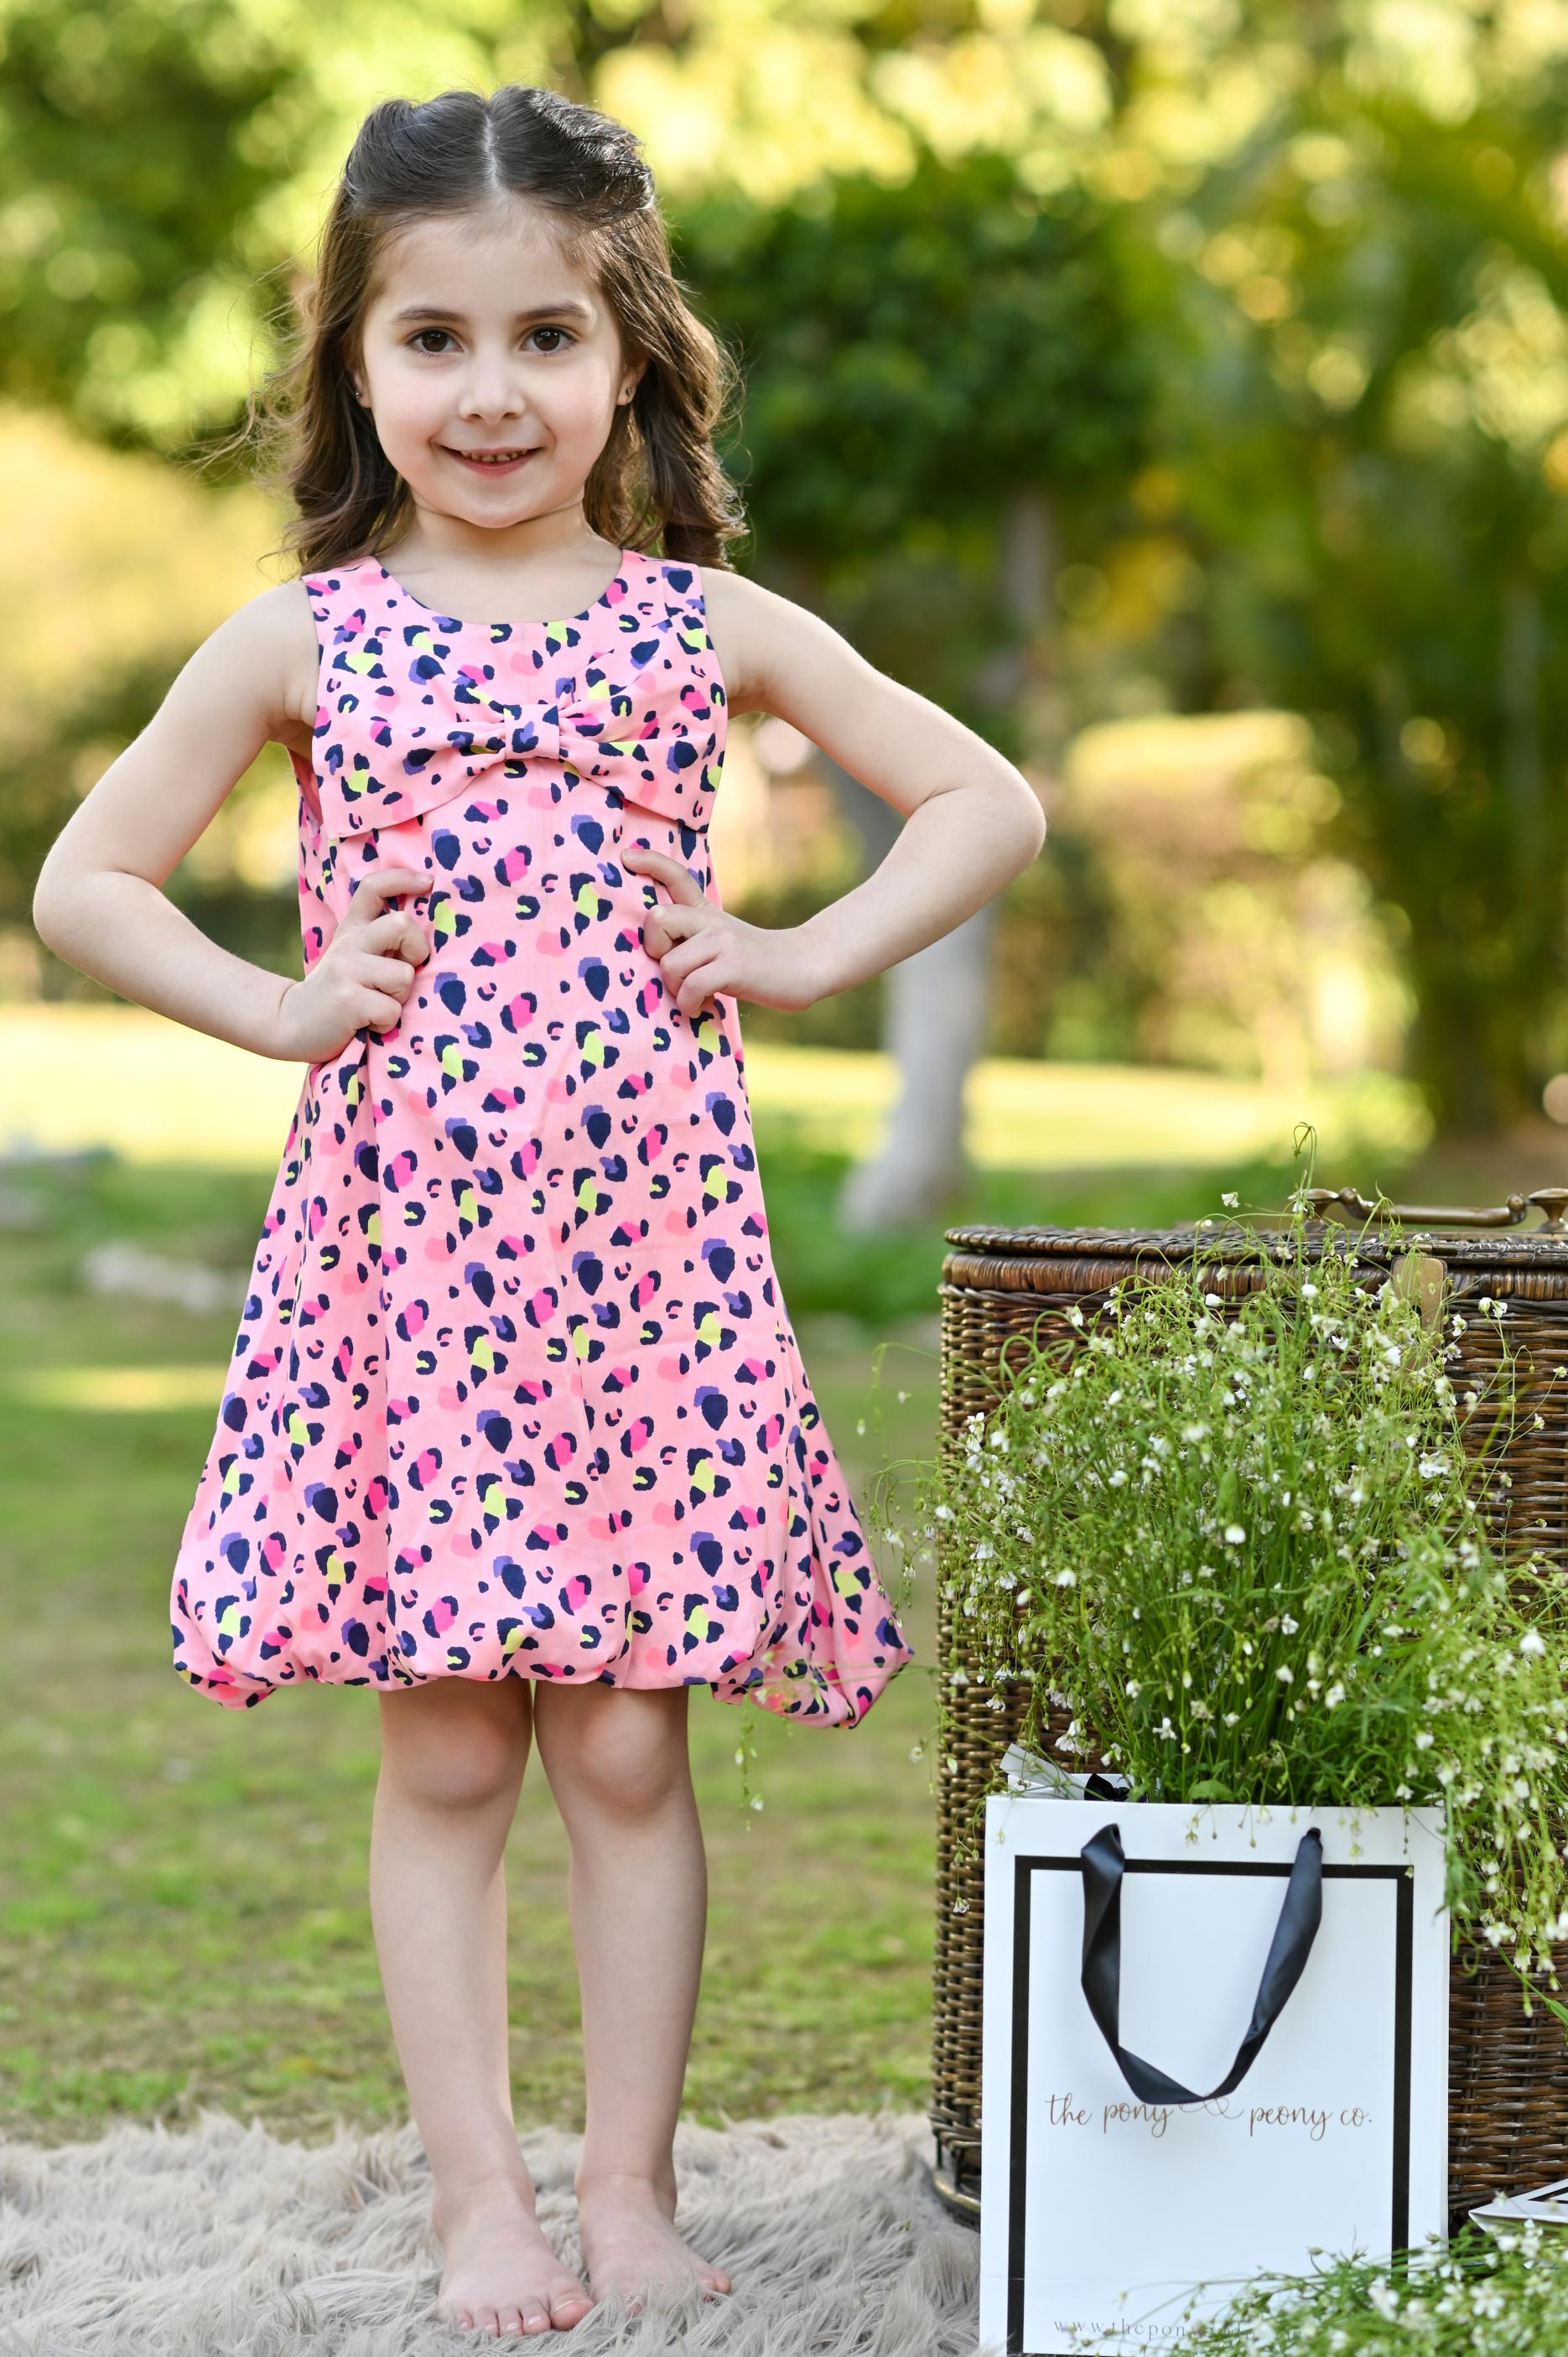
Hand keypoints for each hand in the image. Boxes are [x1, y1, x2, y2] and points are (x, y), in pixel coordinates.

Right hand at [272, 866, 431, 1061]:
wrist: (293, 1024)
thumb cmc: (337, 992)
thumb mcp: (352, 956)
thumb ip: (380, 940)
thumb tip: (424, 931)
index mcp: (353, 929)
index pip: (374, 887)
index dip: (403, 878)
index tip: (428, 881)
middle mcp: (349, 942)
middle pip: (402, 924)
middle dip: (416, 950)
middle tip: (401, 971)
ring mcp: (347, 969)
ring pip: (404, 975)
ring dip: (399, 997)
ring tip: (377, 1003)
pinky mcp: (349, 1000)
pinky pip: (392, 1010)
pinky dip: (386, 1023)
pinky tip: (367, 1023)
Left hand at [621, 842, 826, 1016]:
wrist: (803, 967)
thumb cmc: (754, 963)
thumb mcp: (722, 940)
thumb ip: (692, 939)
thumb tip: (654, 957)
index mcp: (706, 912)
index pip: (675, 876)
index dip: (649, 863)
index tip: (625, 858)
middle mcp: (711, 921)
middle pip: (658, 920)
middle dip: (654, 951)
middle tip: (674, 970)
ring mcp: (723, 941)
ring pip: (670, 964)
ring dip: (675, 990)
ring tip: (693, 996)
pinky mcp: (733, 966)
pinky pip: (691, 986)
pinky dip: (689, 1004)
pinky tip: (701, 1007)